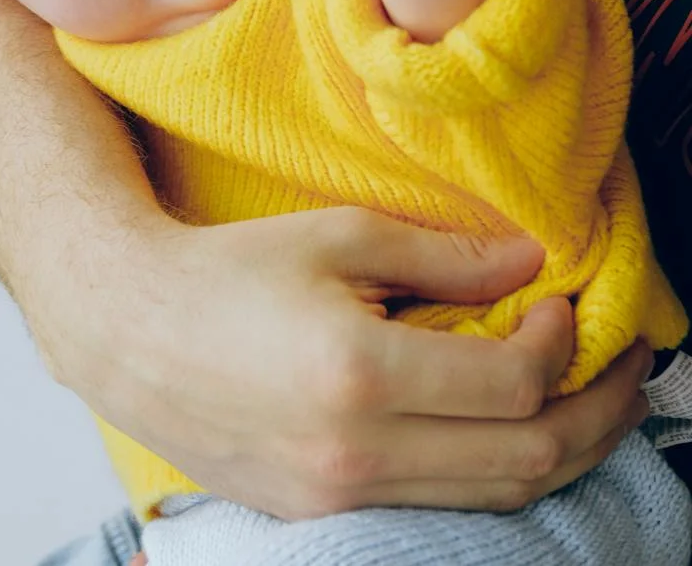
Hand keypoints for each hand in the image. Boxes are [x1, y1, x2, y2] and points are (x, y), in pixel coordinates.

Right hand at [80, 206, 649, 518]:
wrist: (129, 330)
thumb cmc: (226, 271)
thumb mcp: (336, 236)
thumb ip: (441, 255)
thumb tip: (527, 262)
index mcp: (359, 375)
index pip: (511, 383)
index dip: (561, 343)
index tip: (564, 301)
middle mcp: (356, 453)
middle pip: (523, 459)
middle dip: (593, 413)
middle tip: (623, 366)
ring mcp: (338, 498)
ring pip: (490, 497)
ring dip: (557, 452)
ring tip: (588, 404)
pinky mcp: (323, 514)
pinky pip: (439, 509)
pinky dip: (491, 474)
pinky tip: (507, 432)